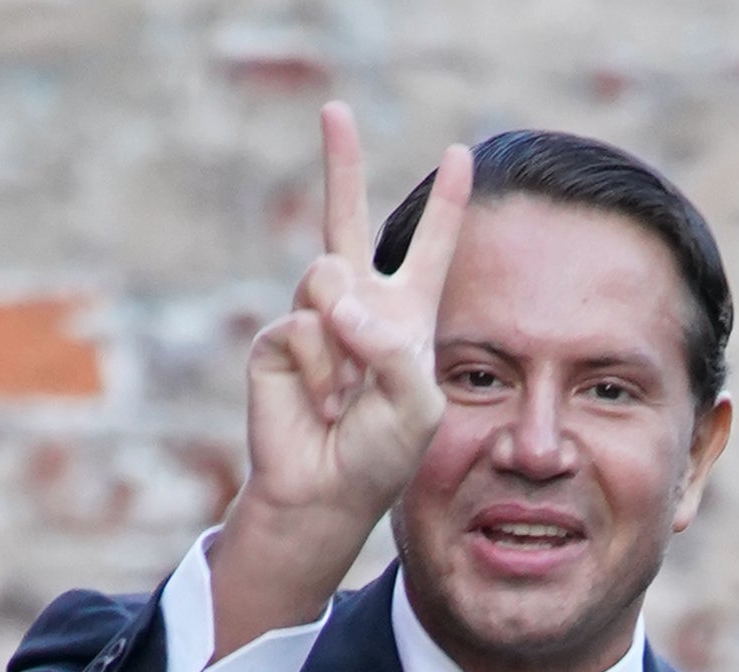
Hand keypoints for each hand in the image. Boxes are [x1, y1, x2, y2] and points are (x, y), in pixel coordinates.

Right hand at [204, 103, 471, 657]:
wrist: (326, 494)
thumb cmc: (381, 456)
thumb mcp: (417, 402)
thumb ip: (392, 346)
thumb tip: (336, 301)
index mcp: (406, 319)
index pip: (429, 251)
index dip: (445, 206)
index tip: (460, 156)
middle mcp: (358, 309)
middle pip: (347, 222)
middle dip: (341, 165)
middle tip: (336, 110)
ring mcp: (316, 322)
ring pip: (326, 276)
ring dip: (343, 340)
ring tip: (346, 394)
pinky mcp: (278, 341)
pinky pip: (303, 326)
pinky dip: (320, 370)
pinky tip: (321, 405)